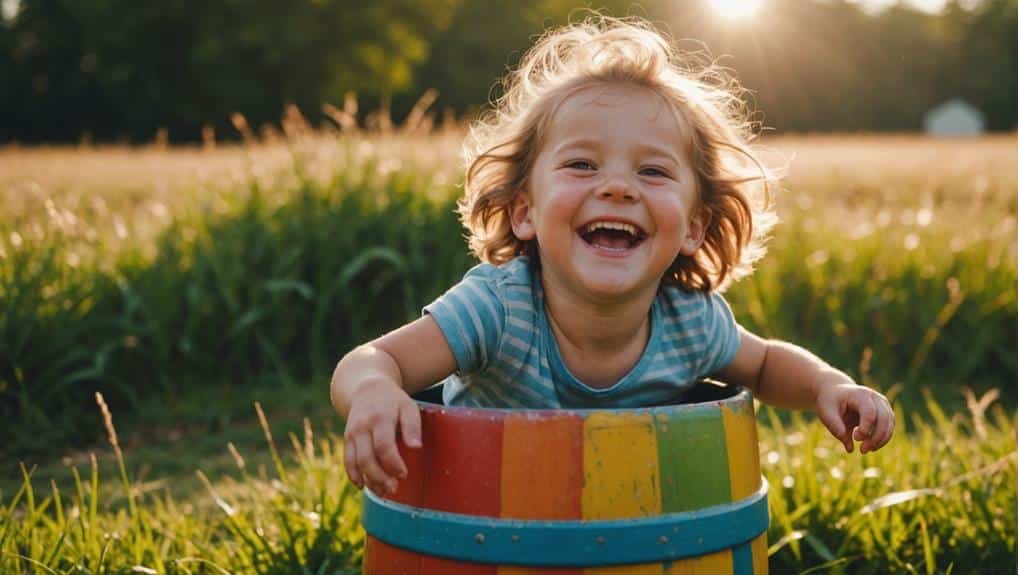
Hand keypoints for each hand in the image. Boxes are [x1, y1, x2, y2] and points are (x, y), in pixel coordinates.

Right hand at [342, 378, 421, 494]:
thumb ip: (413, 426)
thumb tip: (417, 447)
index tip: (403, 474)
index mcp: (380, 418)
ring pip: (356, 463)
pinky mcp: (347, 439)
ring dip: (368, 480)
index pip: (384, 446)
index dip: (393, 464)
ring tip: (382, 492)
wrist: (367, 388)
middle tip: (393, 489)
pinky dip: (354, 475)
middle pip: (367, 458)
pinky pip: (347, 461)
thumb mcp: (408, 407)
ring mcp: (352, 434)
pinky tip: (363, 485)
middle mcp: (362, 427)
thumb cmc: (393, 401)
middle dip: (380, 477)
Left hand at [815, 380, 893, 453]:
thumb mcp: (826, 412)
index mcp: (860, 394)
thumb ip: (835, 427)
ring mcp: (882, 404)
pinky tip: (870, 447)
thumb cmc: (829, 402)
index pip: (869, 412)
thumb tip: (850, 448)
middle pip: (884, 419)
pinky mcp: (885, 413)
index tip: (855, 438)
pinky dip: (881, 440)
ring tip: (864, 450)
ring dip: (880, 441)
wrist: (835, 392)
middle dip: (876, 437)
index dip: (865, 428)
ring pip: (889, 425)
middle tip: (862, 450)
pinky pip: (889, 428)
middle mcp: (875, 397)